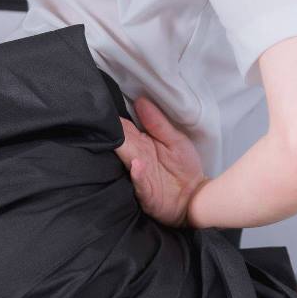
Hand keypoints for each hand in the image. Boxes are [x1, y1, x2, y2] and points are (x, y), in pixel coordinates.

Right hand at [114, 95, 208, 227]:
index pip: (124, 129)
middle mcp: (136, 158)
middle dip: (112, 135)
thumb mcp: (174, 139)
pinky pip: (141, 183)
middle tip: (101, 123)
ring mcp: (140, 176)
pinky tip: (136, 165)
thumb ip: (157, 122)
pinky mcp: (147, 194)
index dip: (114, 120)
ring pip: (127, 161)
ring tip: (116, 141)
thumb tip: (140, 100)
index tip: (102, 109)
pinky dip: (138, 175)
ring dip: (122, 152)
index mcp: (141, 144)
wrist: (195, 197)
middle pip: (122, 144)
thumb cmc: (184, 167)